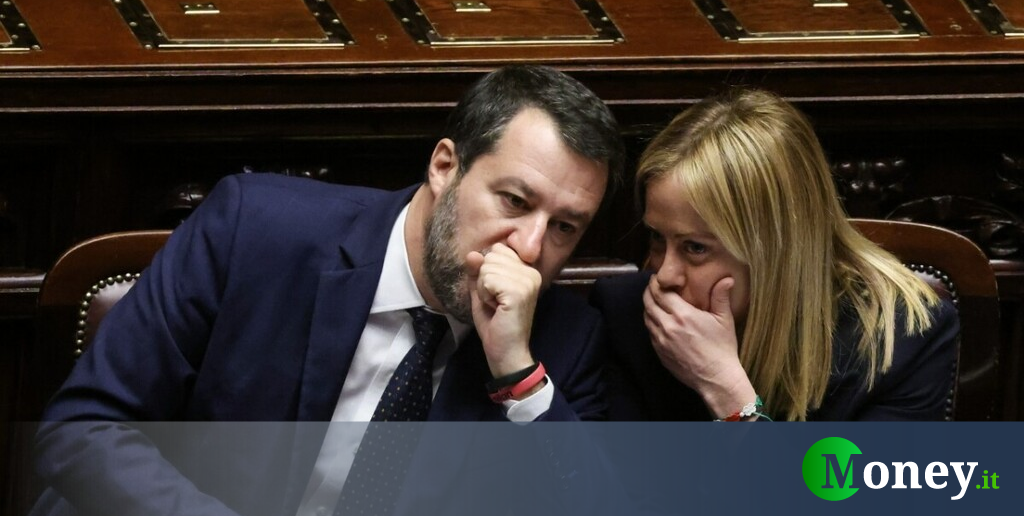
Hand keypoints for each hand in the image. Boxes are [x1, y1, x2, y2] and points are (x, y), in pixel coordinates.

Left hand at [465, 243, 539, 377]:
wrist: (506, 352)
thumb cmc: (496, 324)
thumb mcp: (482, 293)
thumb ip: (478, 272)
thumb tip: (472, 253)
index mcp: (527, 270)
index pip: (498, 249)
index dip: (488, 270)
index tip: (497, 292)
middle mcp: (531, 272)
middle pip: (491, 256)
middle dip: (484, 279)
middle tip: (495, 301)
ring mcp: (527, 281)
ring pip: (487, 267)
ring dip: (483, 289)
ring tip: (496, 306)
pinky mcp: (519, 291)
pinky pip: (487, 279)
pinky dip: (484, 295)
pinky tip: (496, 308)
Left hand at [643, 275, 755, 417]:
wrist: (716, 378)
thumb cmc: (722, 348)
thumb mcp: (724, 320)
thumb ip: (721, 297)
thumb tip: (727, 278)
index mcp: (683, 315)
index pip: (660, 292)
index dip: (656, 282)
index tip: (657, 277)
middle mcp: (668, 326)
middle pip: (649, 302)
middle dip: (649, 291)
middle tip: (653, 285)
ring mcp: (661, 340)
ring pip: (646, 317)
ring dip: (648, 306)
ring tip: (653, 300)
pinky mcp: (659, 352)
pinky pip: (650, 332)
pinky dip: (651, 322)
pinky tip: (657, 319)